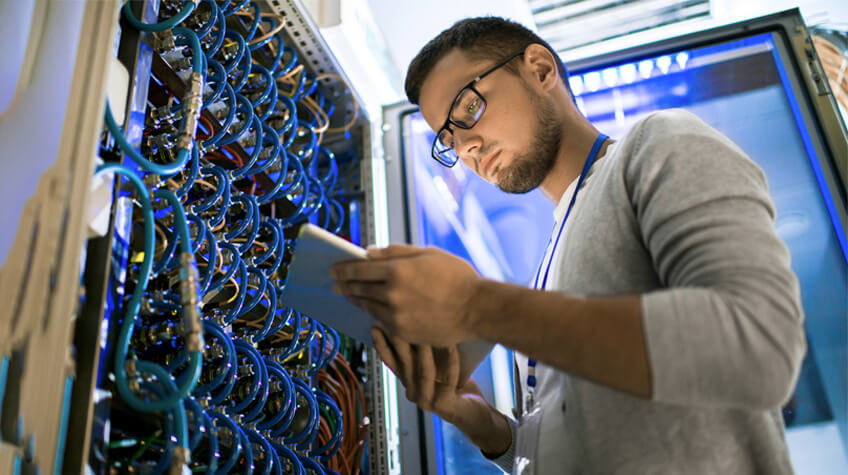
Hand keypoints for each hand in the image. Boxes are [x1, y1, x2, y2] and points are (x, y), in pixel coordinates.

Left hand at [330, 244, 482, 345]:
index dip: (342, 269)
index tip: (333, 269)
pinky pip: (381, 322)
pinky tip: (370, 310)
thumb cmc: (456, 277)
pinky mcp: (403, 333)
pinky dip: (373, 314)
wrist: (477, 309)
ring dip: (356, 300)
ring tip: (350, 295)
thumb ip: (395, 252)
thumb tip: (368, 252)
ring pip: (367, 307)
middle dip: (344, 285)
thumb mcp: (428, 254)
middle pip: (358, 289)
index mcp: (397, 270)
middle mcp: (392, 294)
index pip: (358, 269)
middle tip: (335, 283)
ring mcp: (396, 316)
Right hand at [371, 328, 510, 455]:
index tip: (376, 326)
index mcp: (409, 383)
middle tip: (398, 322)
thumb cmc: (458, 386)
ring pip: (423, 372)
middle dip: (400, 341)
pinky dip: (451, 362)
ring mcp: (426, 401)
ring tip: (427, 329)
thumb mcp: (439, 366)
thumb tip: (421, 322)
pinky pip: (448, 380)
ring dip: (425, 350)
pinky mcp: (443, 405)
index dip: (382, 345)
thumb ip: (427, 352)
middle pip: (404, 365)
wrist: (476, 414)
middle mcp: (413, 393)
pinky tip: (453, 346)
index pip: (391, 362)